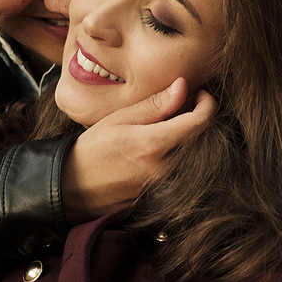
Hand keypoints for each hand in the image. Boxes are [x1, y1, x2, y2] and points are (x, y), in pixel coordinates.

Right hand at [61, 78, 215, 222]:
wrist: (74, 187)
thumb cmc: (94, 148)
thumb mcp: (120, 118)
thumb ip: (155, 104)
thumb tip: (183, 86)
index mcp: (153, 144)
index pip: (199, 123)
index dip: (207, 105)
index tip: (202, 95)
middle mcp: (164, 168)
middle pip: (202, 140)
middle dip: (200, 120)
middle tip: (188, 107)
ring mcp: (165, 185)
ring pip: (196, 156)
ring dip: (192, 138)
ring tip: (174, 127)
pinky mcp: (164, 195)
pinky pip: (184, 171)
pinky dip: (183, 155)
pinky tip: (167, 148)